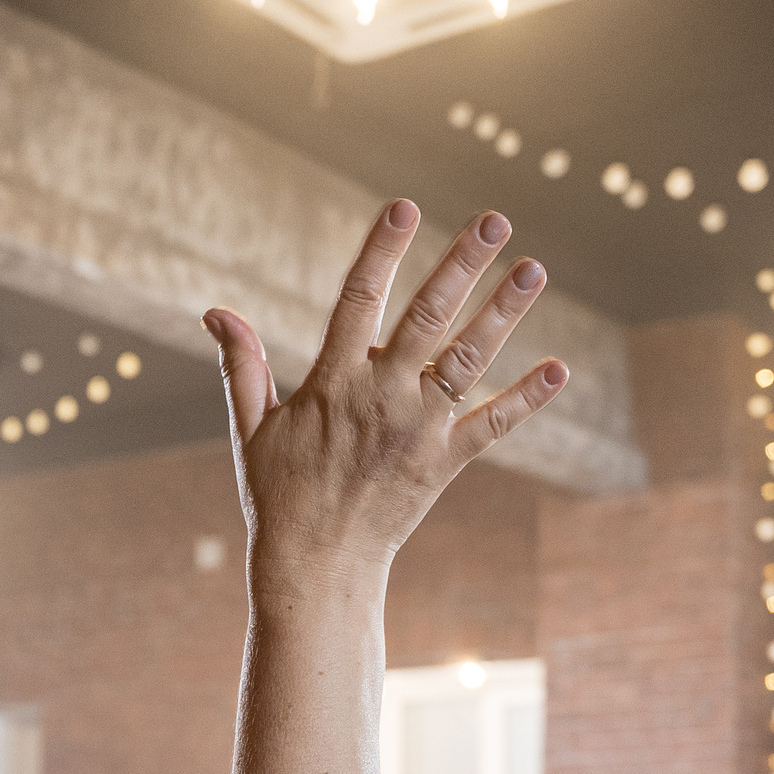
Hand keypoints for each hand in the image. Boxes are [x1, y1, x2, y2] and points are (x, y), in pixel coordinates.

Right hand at [205, 203, 565, 597]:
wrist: (315, 567)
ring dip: (502, 313)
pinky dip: (525, 399)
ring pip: (467, 360)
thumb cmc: (278, 496)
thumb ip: (242, 364)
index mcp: (332, 384)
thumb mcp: (251, 428)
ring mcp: (416, 431)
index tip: (404, 207)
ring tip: (534, 268)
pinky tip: (558, 369)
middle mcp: (380, 399)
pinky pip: (490, 425)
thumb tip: (215, 310)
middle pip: (426, 318)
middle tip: (495, 219)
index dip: (381, 251)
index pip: (357, 301)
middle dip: (462, 265)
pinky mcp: (443, 463)